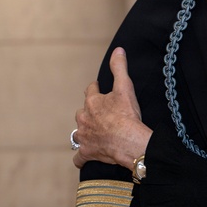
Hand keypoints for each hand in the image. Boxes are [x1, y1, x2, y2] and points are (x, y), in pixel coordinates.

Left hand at [73, 47, 151, 170]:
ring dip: (84, 132)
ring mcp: (84, 137)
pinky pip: (79, 157)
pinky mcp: (87, 153)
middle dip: (89, 113)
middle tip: (101, 115)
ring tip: (93, 133)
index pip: (90, 91)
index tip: (100, 89)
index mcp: (92, 102)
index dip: (96, 90)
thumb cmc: (127, 115)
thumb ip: (119, 67)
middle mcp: (84, 118)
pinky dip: (81, 157)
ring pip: (78, 133)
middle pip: (82, 113)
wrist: (129, 141)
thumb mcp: (125, 87)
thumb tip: (118, 50)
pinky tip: (85, 157)